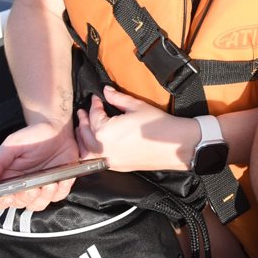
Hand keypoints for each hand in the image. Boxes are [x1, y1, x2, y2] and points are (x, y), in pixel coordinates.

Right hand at [0, 122, 79, 210]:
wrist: (55, 128)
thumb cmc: (32, 136)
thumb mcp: (11, 145)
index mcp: (7, 179)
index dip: (0, 202)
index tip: (8, 195)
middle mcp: (22, 187)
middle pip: (18, 205)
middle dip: (25, 198)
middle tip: (31, 188)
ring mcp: (40, 187)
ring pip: (38, 205)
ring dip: (44, 197)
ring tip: (49, 183)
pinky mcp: (57, 185)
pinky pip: (58, 196)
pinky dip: (61, 190)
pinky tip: (61, 179)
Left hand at [75, 86, 198, 171]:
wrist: (174, 144)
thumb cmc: (158, 125)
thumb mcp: (136, 106)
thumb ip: (117, 98)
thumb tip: (106, 91)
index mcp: (104, 132)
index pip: (94, 115)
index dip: (94, 104)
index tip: (96, 98)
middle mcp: (103, 149)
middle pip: (85, 133)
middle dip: (84, 120)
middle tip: (83, 111)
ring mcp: (109, 160)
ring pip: (86, 151)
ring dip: (82, 138)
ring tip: (84, 128)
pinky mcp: (117, 166)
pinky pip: (96, 160)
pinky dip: (90, 151)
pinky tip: (94, 143)